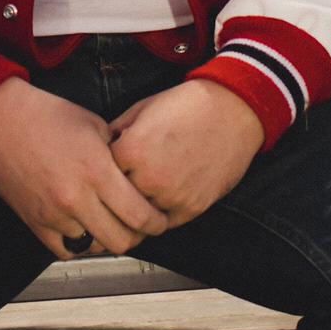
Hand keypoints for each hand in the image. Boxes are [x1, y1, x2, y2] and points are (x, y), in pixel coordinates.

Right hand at [0, 79, 168, 259]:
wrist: (1, 120)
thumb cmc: (49, 116)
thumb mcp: (96, 125)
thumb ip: (120, 155)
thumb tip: (139, 176)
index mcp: (97, 170)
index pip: (139, 215)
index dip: (157, 223)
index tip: (160, 220)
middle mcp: (76, 197)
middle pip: (121, 241)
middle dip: (136, 236)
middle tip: (138, 226)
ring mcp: (54, 213)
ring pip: (94, 247)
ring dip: (106, 238)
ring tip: (109, 223)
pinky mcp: (35, 222)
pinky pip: (65, 250)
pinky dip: (79, 243)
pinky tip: (84, 228)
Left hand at [109, 80, 264, 230]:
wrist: (231, 111)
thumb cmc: (186, 106)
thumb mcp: (142, 109)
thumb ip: (116, 132)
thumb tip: (98, 149)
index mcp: (132, 150)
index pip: (101, 173)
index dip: (103, 169)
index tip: (108, 168)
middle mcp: (149, 177)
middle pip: (117, 198)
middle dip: (118, 191)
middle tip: (119, 188)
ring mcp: (171, 195)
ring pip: (139, 216)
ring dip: (138, 207)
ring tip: (141, 194)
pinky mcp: (191, 207)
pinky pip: (164, 223)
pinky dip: (159, 215)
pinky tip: (160, 199)